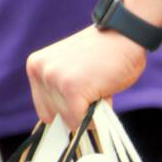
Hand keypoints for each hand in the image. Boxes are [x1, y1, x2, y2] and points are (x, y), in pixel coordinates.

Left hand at [26, 24, 146, 130]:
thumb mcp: (71, 69)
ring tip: (100, 85)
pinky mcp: (71, 89)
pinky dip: (96, 116)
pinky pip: (81, 122)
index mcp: (36, 66)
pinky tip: (104, 92)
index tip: (82, 94)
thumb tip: (60, 127)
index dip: (66, 110)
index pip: (44, 110)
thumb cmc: (106, 54)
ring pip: (68, 121)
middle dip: (76, 111)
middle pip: (54, 118)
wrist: (126, 33)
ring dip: (89, 112)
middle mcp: (41, 71)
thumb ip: (60, 90)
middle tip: (94, 86)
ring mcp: (55, 79)